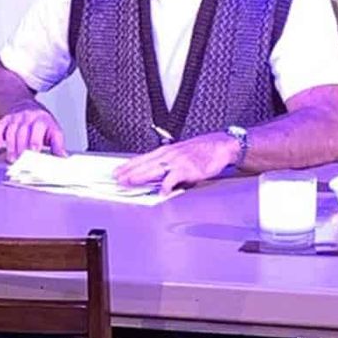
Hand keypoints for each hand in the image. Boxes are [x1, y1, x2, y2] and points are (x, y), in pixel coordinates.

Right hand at [0, 106, 65, 161]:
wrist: (27, 107)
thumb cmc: (42, 125)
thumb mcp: (54, 132)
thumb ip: (57, 145)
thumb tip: (63, 158)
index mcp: (42, 119)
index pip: (38, 127)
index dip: (36, 140)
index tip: (35, 152)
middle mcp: (28, 117)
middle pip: (23, 131)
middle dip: (21, 147)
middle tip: (22, 161)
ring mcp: (15, 118)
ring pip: (11, 131)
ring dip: (10, 146)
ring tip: (12, 159)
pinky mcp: (5, 120)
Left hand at [113, 132, 239, 194]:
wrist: (220, 146)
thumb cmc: (201, 151)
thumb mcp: (179, 154)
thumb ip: (166, 164)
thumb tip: (154, 176)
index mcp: (166, 152)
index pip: (142, 158)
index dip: (128, 165)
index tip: (117, 171)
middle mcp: (169, 155)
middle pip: (145, 164)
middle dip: (129, 172)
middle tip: (118, 179)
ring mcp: (178, 161)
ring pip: (155, 169)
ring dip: (141, 176)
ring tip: (130, 182)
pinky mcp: (188, 168)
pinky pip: (175, 178)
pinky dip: (167, 185)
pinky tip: (161, 192)